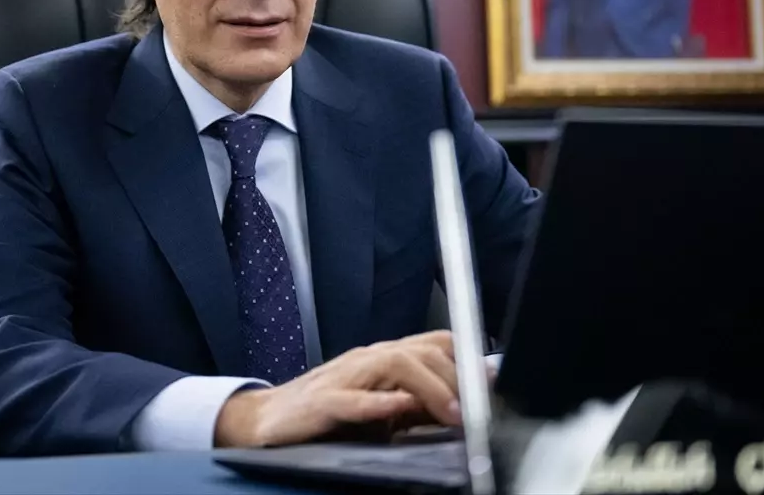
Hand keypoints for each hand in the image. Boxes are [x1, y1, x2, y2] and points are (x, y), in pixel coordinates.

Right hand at [214, 330, 464, 447]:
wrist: (268, 420)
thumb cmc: (326, 414)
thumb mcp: (380, 409)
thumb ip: (417, 404)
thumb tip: (463, 407)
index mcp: (384, 359)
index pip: (434, 343)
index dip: (469, 358)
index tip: (495, 382)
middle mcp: (368, 359)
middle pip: (421, 351)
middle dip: (456, 376)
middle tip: (479, 408)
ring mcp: (344, 377)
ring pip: (394, 364)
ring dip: (430, 388)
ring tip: (453, 414)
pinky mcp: (321, 402)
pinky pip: (352, 399)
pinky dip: (378, 403)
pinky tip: (397, 408)